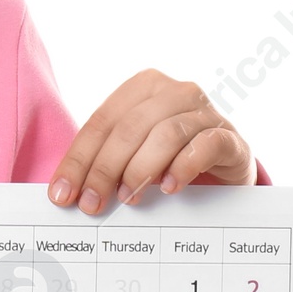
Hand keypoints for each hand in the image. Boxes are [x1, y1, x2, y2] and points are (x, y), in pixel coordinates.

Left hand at [47, 68, 254, 213]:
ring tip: (127, 199)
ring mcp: (206, 111)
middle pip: (129, 129)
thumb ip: (106, 163)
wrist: (227, 166)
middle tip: (91, 204)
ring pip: (165, 135)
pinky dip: (183, 167)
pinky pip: (205, 145)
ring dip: (140, 170)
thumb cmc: (170, 157)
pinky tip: (169, 188)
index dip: (78, 159)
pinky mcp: (230, 136)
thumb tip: (67, 193)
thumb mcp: (134, 153)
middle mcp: (175, 91)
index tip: (62, 194)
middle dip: (104, 169)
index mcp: (143, 87)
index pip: (101, 123)